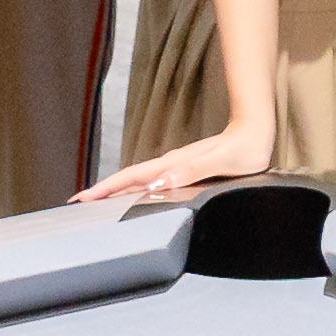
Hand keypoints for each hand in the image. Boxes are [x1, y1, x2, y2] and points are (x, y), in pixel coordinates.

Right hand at [79, 117, 276, 205]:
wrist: (256, 132)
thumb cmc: (244, 149)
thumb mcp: (219, 162)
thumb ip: (191, 170)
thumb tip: (160, 181)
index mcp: (173, 164)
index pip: (132, 177)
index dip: (107, 188)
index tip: (84, 198)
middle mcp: (170, 164)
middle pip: (128, 178)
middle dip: (102, 190)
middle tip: (79, 203)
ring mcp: (175, 166)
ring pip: (138, 179)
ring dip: (116, 190)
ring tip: (97, 202)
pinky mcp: (183, 169)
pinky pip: (152, 180)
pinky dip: (136, 189)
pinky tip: (134, 196)